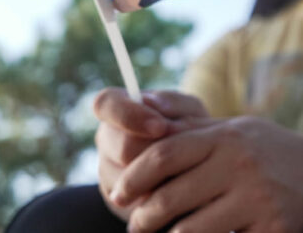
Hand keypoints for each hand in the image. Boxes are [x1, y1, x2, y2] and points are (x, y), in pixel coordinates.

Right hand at [93, 88, 208, 220]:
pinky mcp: (117, 199)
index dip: (128, 115)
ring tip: (186, 170)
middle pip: (123, 148)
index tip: (161, 127)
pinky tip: (178, 188)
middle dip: (158, 152)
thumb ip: (173, 103)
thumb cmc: (191, 129)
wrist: (197, 165)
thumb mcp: (189, 111)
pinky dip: (162, 195)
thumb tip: (152, 102)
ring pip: (130, 179)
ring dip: (162, 177)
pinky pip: (137, 200)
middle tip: (185, 154)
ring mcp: (108, 170)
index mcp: (118, 109)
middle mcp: (107, 139)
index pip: (105, 104)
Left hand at [116, 116, 302, 232]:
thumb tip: (142, 106)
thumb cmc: (270, 149)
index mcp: (226, 137)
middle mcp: (241, 165)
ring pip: (190, 231)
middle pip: (169, 198)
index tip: (118, 195)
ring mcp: (258, 199)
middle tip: (136, 225)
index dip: (133, 178)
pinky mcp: (274, 229)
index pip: (164, 156)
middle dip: (143, 218)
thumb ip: (189, 125)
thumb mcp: (234, 128)